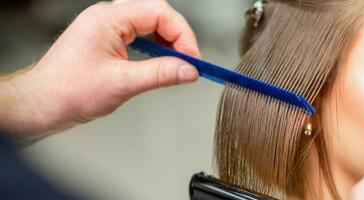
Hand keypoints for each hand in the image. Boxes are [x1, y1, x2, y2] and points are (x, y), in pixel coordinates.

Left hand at [0, 0, 199, 143]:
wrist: (41, 105)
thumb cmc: (67, 91)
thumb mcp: (122, 83)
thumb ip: (161, 74)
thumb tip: (188, 70)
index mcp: (108, 19)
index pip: (160, 13)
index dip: (183, 35)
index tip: (193, 59)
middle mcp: (107, 18)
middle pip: (156, 15)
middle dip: (177, 38)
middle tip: (188, 62)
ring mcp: (105, 28)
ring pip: (148, 24)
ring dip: (166, 43)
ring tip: (176, 63)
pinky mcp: (105, 40)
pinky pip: (138, 35)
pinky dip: (154, 48)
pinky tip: (158, 63)